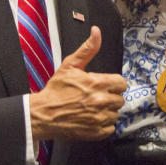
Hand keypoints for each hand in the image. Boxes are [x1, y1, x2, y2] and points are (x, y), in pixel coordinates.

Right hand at [30, 26, 127, 141]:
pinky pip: (110, 128)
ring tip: (93, 108)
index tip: (105, 85)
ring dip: (107, 111)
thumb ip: (88, 48)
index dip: (114, 83)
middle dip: (110, 96)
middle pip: (120, 99)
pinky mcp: (96, 132)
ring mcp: (99, 118)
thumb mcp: (70, 65)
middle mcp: (101, 101)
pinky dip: (103, 125)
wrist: (43, 114)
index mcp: (98, 83)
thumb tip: (96, 31)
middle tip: (96, 96)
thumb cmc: (56, 90)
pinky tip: (92, 119)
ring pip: (115, 113)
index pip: (121, 83)